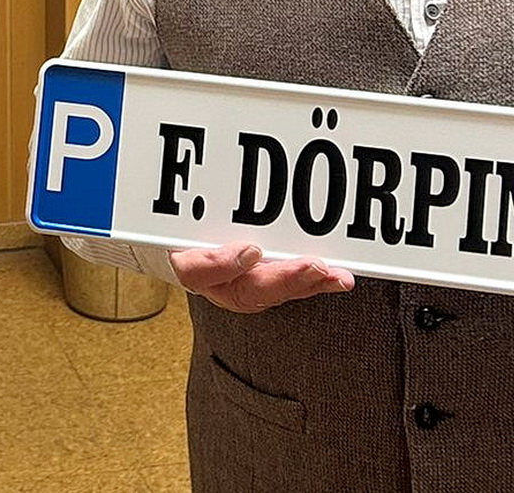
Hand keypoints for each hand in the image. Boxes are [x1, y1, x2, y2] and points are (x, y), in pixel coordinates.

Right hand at [168, 241, 354, 314]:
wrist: (185, 253)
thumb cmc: (182, 233)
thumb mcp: (175, 222)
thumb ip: (191, 224)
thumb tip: (220, 223)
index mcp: (188, 268)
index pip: (199, 271)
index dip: (224, 263)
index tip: (252, 250)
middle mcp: (217, 285)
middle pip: (249, 289)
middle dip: (285, 278)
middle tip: (314, 266)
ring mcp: (242, 288)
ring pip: (275, 290)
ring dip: (308, 283)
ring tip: (337, 276)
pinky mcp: (264, 285)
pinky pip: (289, 288)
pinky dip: (315, 281)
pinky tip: (338, 277)